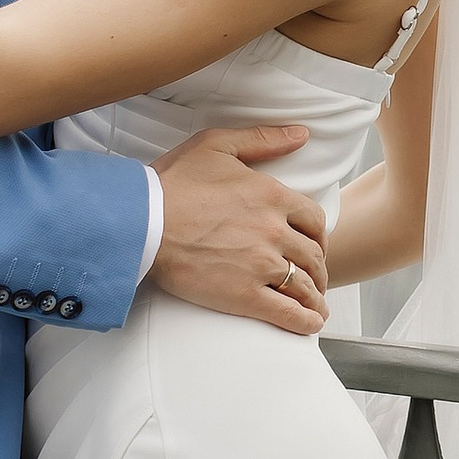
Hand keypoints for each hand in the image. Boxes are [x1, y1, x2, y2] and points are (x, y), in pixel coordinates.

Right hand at [151, 125, 329, 335]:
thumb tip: (301, 134)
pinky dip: (305, 321)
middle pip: (313, 255)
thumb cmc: (172, 182)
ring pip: (304, 284)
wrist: (141, 223)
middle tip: (314, 277)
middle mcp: (274, 231)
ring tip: (315, 305)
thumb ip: (262, 139)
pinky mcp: (244, 296)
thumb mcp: (216, 145)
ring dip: (315, 297)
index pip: (314, 220)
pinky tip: (310, 324)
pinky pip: (287, 312)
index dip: (318, 236)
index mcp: (272, 196)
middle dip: (318, 268)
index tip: (313, 245)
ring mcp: (262, 265)